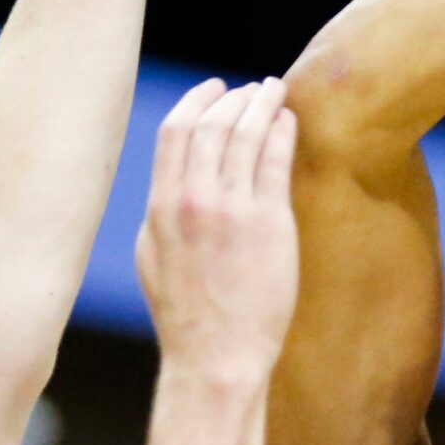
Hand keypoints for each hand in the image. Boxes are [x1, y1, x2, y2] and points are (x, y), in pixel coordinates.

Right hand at [136, 78, 300, 376]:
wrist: (217, 356)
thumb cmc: (187, 314)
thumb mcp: (154, 256)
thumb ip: (163, 211)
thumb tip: (174, 177)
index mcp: (160, 207)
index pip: (175, 131)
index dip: (197, 101)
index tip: (215, 89)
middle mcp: (192, 201)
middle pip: (211, 123)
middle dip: (233, 96)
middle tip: (250, 88)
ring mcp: (231, 210)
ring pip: (245, 133)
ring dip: (262, 104)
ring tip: (275, 91)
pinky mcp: (269, 222)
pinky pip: (275, 159)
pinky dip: (281, 131)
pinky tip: (289, 121)